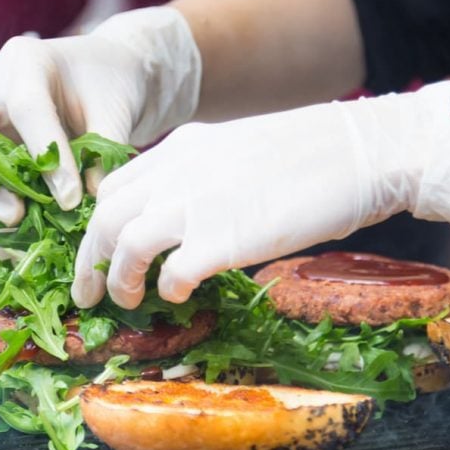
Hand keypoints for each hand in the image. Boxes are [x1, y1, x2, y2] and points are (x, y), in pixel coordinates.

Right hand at [0, 7, 200, 224]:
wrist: (106, 75)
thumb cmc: (112, 86)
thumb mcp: (116, 111)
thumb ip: (103, 150)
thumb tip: (89, 198)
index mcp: (27, 61)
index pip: (28, 110)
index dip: (47, 158)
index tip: (69, 199)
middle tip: (15, 216)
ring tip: (15, 223)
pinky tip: (16, 218)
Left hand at [72, 81, 449, 307]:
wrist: (359, 152)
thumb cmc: (314, 155)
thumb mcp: (241, 149)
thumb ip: (204, 173)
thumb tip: (187, 215)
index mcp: (182, 146)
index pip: (115, 186)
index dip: (99, 224)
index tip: (102, 252)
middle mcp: (178, 171)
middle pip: (105, 216)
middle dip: (89, 260)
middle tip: (90, 292)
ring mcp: (198, 203)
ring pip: (123, 244)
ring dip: (118, 279)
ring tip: (126, 303)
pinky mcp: (223, 238)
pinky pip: (170, 274)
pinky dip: (166, 290)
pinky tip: (181, 296)